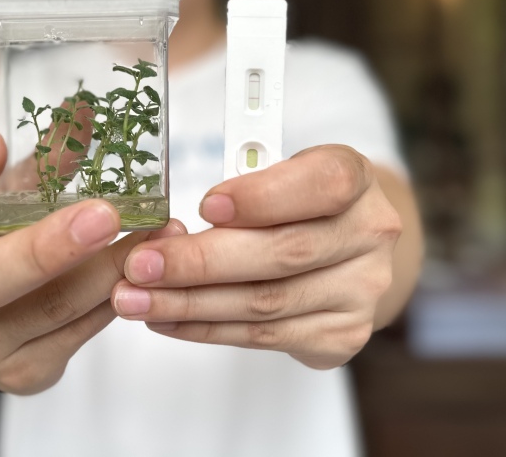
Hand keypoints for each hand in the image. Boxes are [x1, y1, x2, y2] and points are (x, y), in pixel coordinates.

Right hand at [0, 128, 185, 393]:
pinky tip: (149, 272)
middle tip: (103, 215)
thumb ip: (38, 165)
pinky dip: (117, 297)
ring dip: (111, 268)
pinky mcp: (21, 373)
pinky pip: (79, 332)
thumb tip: (84, 112)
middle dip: (49, 248)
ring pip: (52, 307)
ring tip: (158, 235)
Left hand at [110, 145, 404, 368]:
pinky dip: (206, 329)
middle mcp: (370, 235)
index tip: (205, 205)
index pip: (322, 184)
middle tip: (140, 266)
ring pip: (266, 303)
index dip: (263, 197)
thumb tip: (170, 227)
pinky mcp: (342, 334)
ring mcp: (361, 291)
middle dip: (200, 262)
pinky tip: (166, 319)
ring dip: (190, 303)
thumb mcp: (282, 168)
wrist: (348, 246)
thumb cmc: (299, 199)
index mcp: (355, 177)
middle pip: (282, 254)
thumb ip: (243, 183)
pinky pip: (263, 336)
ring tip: (135, 299)